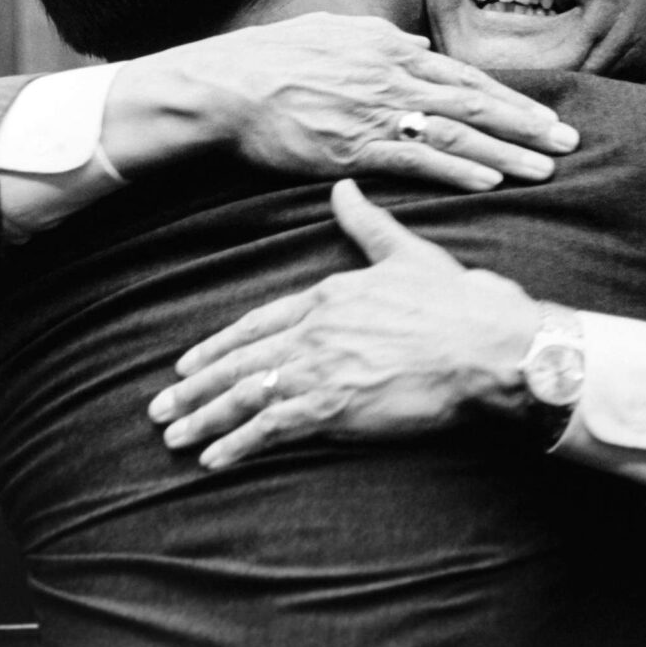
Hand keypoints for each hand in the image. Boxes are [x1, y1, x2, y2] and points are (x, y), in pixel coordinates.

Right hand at [103, 14, 578, 191]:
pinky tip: (490, 180)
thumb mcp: (333, 32)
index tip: (543, 114)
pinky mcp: (355, 147)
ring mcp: (375, 112)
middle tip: (567, 142)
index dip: (508, 97)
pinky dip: (457, 168)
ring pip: (456, 130)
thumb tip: (418, 46)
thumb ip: (383, 39)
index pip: (463, 75)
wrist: (227, 87)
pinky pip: (417, 158)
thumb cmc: (272, 60)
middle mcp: (392, 75)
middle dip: (525, 123)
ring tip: (544, 167)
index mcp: (390, 48)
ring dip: (506, 149)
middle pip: (474, 101)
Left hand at [148, 179, 540, 467]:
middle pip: (241, 361)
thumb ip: (367, 225)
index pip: (257, 323)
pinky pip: (273, 427)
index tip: (190, 363)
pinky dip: (239, 443)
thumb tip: (344, 187)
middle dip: (196, 387)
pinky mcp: (333, 405)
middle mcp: (314, 331)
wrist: (485, 343)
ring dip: (205, 418)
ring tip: (174, 437)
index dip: (220, 346)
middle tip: (160, 407)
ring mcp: (321, 369)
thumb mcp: (405, 254)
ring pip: (247, 394)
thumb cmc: (455, 302)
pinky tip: (215, 459)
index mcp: (327, 296)